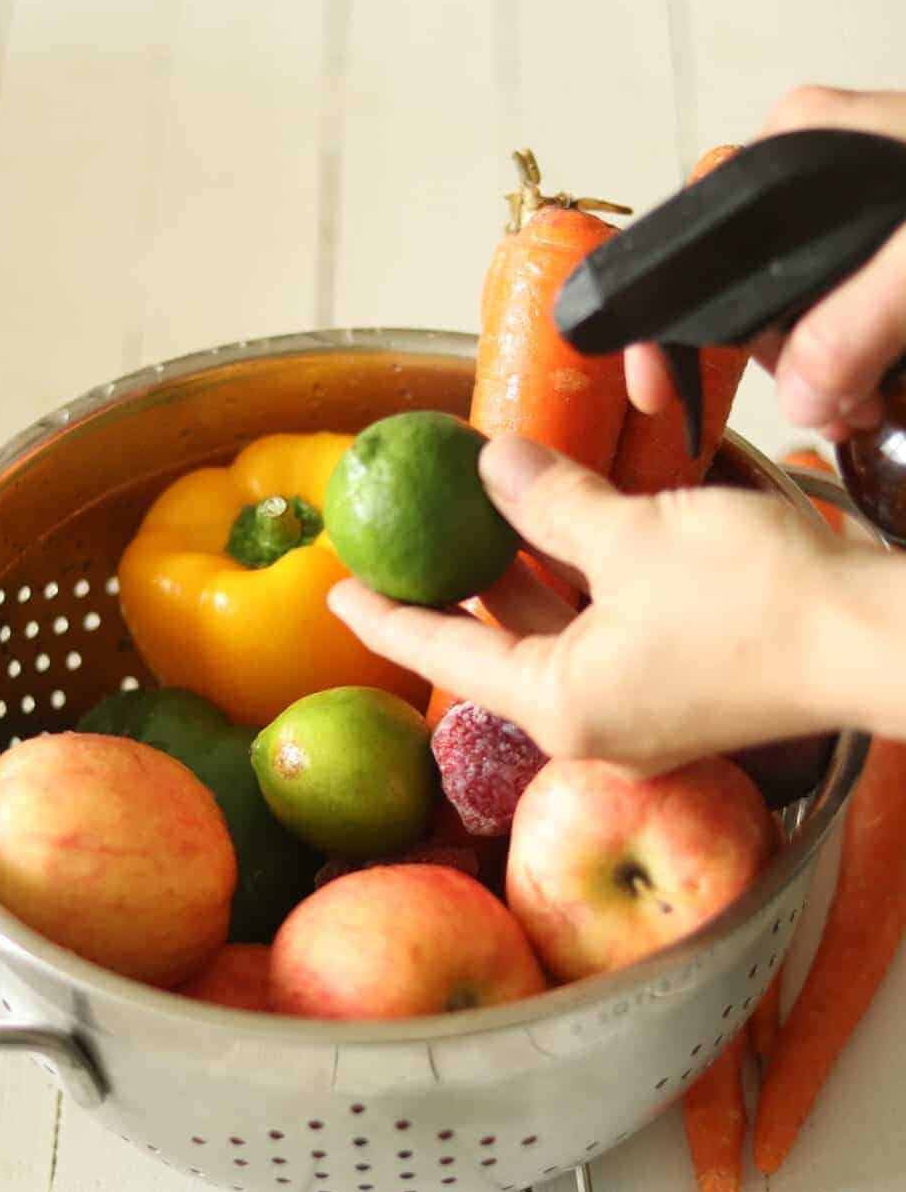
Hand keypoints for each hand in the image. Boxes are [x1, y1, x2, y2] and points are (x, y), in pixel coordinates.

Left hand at [328, 435, 859, 773]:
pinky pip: (606, 641)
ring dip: (523, 583)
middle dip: (459, 590)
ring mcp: (644, 716)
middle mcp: (594, 725)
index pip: (445, 653)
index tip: (338, 594)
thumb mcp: (632, 537)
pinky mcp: (687, 697)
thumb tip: (495, 466)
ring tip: (484, 522)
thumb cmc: (753, 601)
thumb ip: (552, 504)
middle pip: (499, 650)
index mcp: (560, 703)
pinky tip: (572, 537)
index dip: (386, 616)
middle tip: (412, 542)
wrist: (877, 641)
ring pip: (557, 642)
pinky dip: (579, 592)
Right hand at [624, 86, 905, 443]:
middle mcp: (812, 183)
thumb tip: (804, 398)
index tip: (658, 391)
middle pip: (747, 299)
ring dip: (829, 386)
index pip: (693, 235)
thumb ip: (864, 318)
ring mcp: (851, 231)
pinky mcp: (883, 278)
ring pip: (799, 329)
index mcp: (798, 148)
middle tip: (836, 407)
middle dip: (781, 368)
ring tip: (872, 409)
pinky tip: (883, 400)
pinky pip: (845, 341)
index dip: (663, 320)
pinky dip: (861, 381)